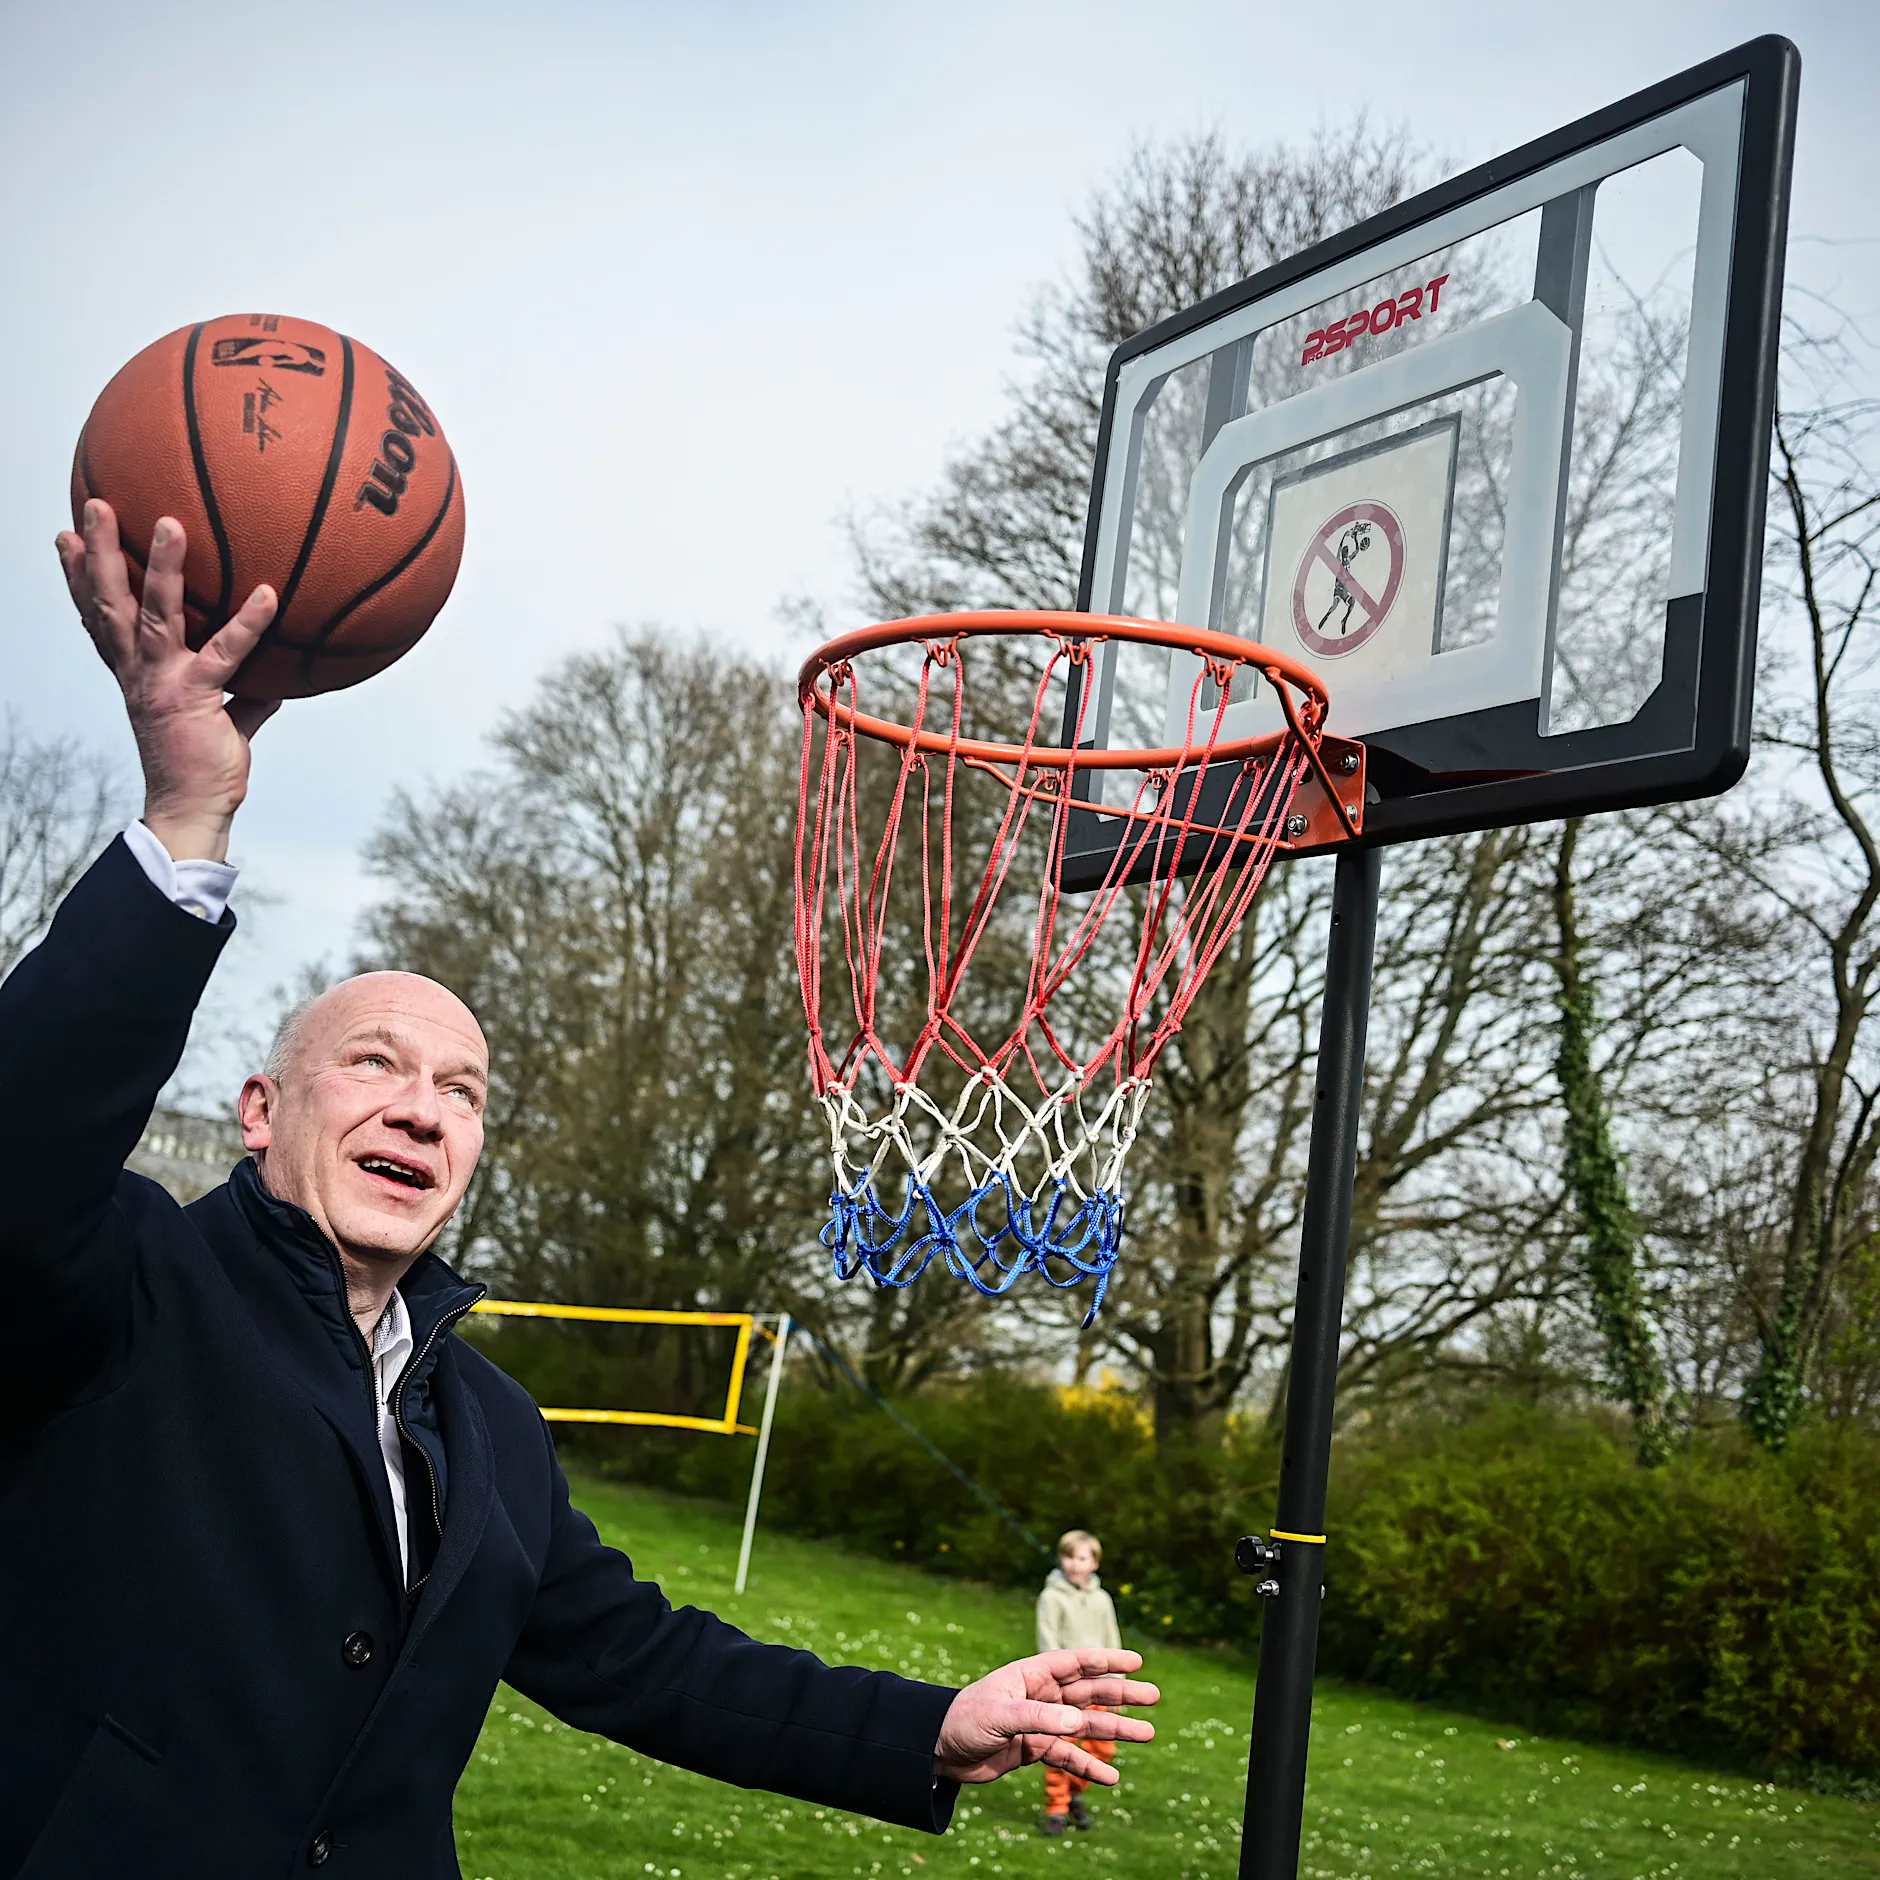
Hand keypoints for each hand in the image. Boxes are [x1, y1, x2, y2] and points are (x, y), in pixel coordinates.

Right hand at [57, 499, 280, 863]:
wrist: (193, 808)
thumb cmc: (201, 765)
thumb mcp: (220, 720)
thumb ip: (245, 695)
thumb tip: (276, 681)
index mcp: (135, 671)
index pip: (99, 615)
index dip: (79, 577)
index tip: (67, 536)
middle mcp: (139, 670)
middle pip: (109, 600)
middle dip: (98, 552)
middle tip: (95, 504)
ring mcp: (163, 681)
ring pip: (154, 613)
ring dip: (160, 567)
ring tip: (169, 523)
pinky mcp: (194, 696)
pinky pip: (225, 652)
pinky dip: (248, 623)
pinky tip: (269, 594)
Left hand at [932, 1648, 1157, 1785]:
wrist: (940, 1751)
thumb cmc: (965, 1720)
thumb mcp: (1000, 1715)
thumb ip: (1038, 1718)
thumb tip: (1078, 1722)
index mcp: (1032, 1675)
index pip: (1075, 1663)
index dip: (1106, 1661)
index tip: (1136, 1662)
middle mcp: (1041, 1696)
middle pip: (1089, 1693)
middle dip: (1121, 1695)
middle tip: (1154, 1697)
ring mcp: (1040, 1723)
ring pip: (1085, 1726)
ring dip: (1114, 1730)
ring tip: (1147, 1733)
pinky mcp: (1034, 1749)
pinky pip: (1068, 1757)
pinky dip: (1088, 1767)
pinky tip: (1110, 1778)